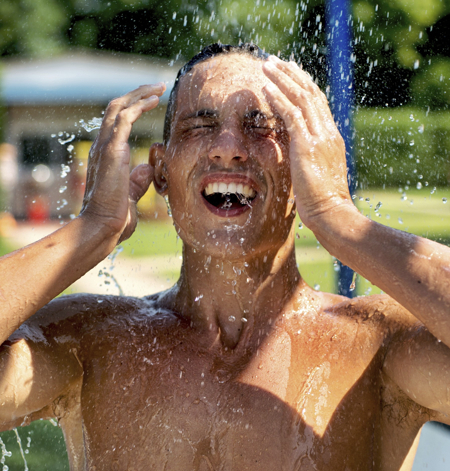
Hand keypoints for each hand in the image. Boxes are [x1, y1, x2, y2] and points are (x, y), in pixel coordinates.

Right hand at [80, 83, 165, 242]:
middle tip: (157, 88)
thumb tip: (147, 168)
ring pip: (118, 107)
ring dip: (139, 94)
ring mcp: (105, 147)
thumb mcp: (131, 195)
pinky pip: (124, 119)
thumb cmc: (116, 217)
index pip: (117, 122)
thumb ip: (138, 181)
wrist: (104, 226)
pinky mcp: (112, 150)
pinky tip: (153, 100)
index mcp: (106, 155)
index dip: (133, 108)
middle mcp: (102, 146)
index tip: (152, 101)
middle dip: (137, 94)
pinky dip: (138, 105)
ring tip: (158, 88)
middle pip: (116, 108)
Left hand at [262, 56, 352, 230]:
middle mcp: (328, 131)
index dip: (303, 84)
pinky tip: (266, 88)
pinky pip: (291, 115)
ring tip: (267, 65)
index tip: (290, 73)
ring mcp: (319, 137)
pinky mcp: (308, 145)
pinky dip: (278, 99)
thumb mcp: (320, 173)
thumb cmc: (323, 201)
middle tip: (276, 60)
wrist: (332, 212)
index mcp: (331, 137)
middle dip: (292, 74)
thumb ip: (312, 159)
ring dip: (282, 79)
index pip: (317, 102)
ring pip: (301, 98)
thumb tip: (301, 158)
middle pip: (310, 93)